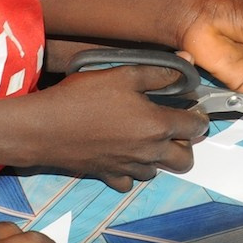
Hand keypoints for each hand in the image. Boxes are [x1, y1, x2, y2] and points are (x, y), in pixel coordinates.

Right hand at [38, 64, 209, 190]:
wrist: (44, 127)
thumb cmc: (83, 97)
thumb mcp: (123, 74)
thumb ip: (159, 72)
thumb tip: (185, 62)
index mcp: (157, 125)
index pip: (196, 127)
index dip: (198, 115)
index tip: (191, 107)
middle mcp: (148, 152)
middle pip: (185, 159)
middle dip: (186, 143)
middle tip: (172, 124)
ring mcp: (128, 167)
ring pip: (158, 171)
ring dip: (158, 156)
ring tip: (145, 135)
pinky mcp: (108, 176)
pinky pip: (129, 180)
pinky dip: (131, 170)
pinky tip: (123, 152)